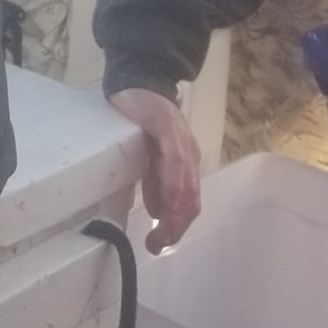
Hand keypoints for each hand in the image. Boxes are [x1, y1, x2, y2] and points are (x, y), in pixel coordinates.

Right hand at [107, 86, 203, 252]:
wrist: (136, 83)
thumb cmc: (140, 122)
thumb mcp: (149, 159)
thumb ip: (157, 184)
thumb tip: (160, 214)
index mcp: (186, 166)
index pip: (189, 204)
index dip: (178, 227)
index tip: (159, 244)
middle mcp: (189, 156)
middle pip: (192, 200)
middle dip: (176, 227)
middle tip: (157, 244)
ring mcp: (181, 141)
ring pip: (186, 184)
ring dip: (176, 213)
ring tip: (161, 232)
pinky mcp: (167, 127)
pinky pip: (174, 159)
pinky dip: (173, 183)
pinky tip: (168, 199)